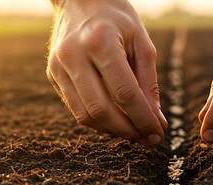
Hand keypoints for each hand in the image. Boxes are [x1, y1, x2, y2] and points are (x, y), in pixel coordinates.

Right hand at [46, 0, 166, 145]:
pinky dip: (99, 121)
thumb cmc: (117, 18)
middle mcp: (74, 55)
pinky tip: (117, 121)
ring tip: (135, 132)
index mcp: (100, 42)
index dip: (144, 119)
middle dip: (128, 131)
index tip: (159, 133)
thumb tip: (156, 119)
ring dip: (113, 131)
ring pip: (85, 115)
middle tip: (148, 139)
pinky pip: (76, 108)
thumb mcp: (141, 42)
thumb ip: (148, 82)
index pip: (125, 93)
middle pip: (101, 110)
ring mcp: (58, 66)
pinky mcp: (53, 74)